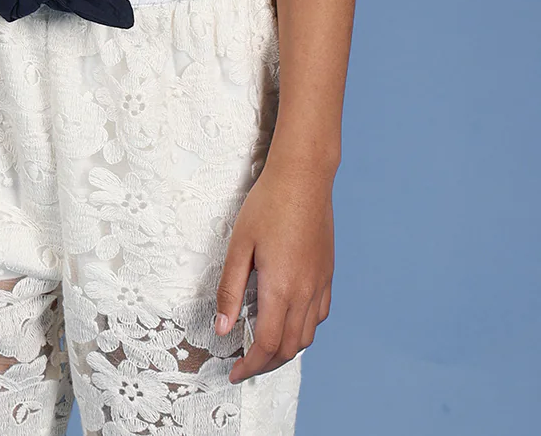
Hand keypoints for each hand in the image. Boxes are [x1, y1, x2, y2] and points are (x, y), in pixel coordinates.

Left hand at [214, 160, 333, 383]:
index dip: (249, 366)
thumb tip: (222, 328)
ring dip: (285, 350)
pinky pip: (319, 316)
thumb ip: (230, 289)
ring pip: (306, 336)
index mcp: (281, 288)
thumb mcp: (239, 245)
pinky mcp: (327, 274)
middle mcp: (306, 293)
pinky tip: (288, 321)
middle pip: (288, 348)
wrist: (304, 177)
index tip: (234, 372)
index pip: (266, 345)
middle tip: (244, 366)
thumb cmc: (268, 205)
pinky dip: (302, 330)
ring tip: (263, 348)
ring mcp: (320, 284)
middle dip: (266, 364)